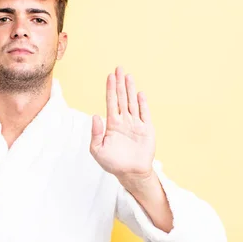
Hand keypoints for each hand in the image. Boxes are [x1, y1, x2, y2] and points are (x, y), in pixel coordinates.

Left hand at [90, 66, 155, 192]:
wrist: (131, 173)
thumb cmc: (112, 163)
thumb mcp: (97, 150)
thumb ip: (95, 133)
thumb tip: (95, 116)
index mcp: (112, 124)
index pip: (111, 102)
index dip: (110, 89)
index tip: (109, 76)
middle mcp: (124, 121)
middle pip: (121, 98)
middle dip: (119, 83)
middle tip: (118, 68)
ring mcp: (136, 124)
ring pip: (133, 102)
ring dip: (130, 89)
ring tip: (128, 76)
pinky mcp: (147, 130)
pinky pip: (145, 114)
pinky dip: (143, 103)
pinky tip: (140, 93)